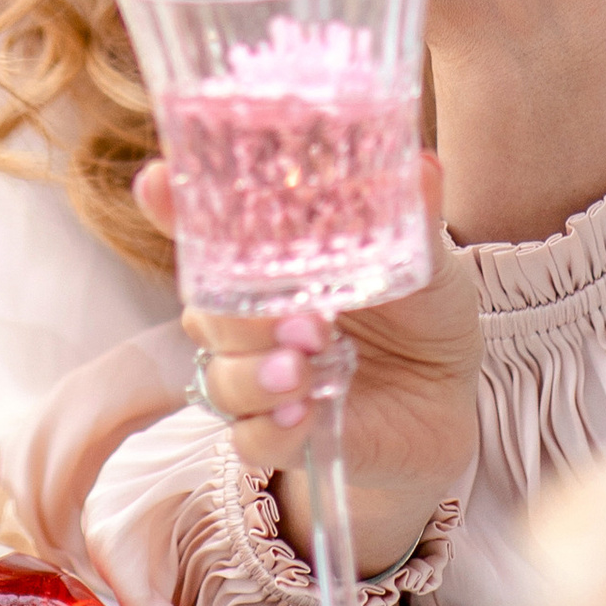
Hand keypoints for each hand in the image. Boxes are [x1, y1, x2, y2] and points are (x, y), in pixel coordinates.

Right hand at [137, 152, 480, 579]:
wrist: (450, 400)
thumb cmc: (424, 314)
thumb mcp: (425, 262)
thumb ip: (414, 220)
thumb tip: (424, 164)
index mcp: (273, 261)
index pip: (204, 229)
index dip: (170, 206)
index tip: (155, 182)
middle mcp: (254, 317)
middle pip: (204, 311)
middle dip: (237, 316)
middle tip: (301, 318)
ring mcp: (263, 378)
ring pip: (220, 379)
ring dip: (256, 375)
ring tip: (306, 369)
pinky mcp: (283, 437)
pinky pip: (248, 440)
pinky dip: (270, 430)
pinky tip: (304, 415)